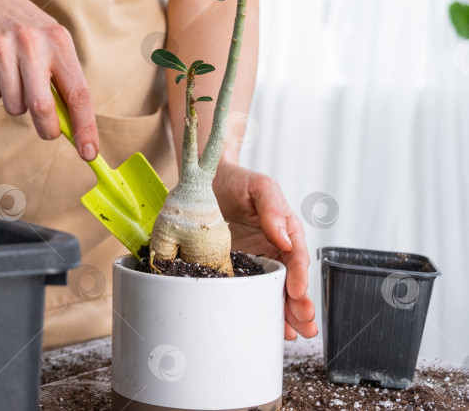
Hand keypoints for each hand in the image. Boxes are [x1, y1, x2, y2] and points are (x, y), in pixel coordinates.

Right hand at [0, 0, 98, 160]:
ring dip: (16, 104)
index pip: (78, 93)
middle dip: (47, 129)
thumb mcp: (51, 43)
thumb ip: (64, 81)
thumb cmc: (24, 30)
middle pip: (42, 107)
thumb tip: (75, 127)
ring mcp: (2, 48)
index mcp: (59, 41)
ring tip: (12, 78)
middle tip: (47, 132)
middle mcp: (32, 43)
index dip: (85, 127)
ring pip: (14, 106)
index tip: (89, 153)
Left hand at [212, 160, 317, 339]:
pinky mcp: (237, 268)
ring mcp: (256, 261)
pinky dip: (258, 308)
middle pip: (290, 281)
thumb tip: (283, 237)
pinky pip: (249, 290)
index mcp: (286, 231)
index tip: (297, 292)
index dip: (299, 276)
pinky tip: (266, 326)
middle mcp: (275, 249)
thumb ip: (272, 208)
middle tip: (306, 324)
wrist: (206, 180)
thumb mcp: (259, 187)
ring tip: (294, 334)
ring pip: (274, 291)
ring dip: (285, 314)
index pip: (296, 256)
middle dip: (300, 304)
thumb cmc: (237, 181)